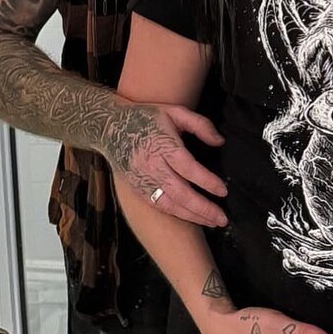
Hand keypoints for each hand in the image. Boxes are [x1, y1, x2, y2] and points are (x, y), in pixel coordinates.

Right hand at [103, 100, 228, 227]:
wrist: (109, 127)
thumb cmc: (146, 117)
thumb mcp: (175, 111)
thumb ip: (200, 125)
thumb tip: (220, 142)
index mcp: (163, 145)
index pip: (188, 168)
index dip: (206, 181)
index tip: (223, 191)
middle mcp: (152, 165)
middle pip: (180, 192)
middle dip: (203, 208)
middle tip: (222, 218)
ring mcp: (142, 179)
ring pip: (169, 204)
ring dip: (192, 216)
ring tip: (212, 222)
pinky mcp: (137, 188)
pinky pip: (158, 205)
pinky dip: (176, 214)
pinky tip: (191, 217)